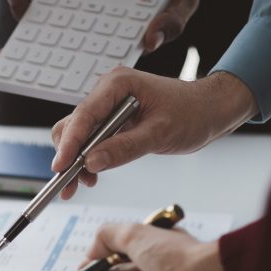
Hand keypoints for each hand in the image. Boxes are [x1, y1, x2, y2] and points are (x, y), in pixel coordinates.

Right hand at [49, 69, 256, 198]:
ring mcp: (107, 106)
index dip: (69, 143)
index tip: (60, 167)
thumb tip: (91, 162)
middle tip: (69, 185)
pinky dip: (87, 159)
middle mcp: (107, 92)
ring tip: (83, 184)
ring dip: (76, 161)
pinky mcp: (111, 120)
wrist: (210, 109)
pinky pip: (90, 140)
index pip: (84, 115)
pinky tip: (93, 175)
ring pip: (78, 135)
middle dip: (68, 156)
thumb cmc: (192, 112)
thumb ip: (124, 148)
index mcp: (117, 84)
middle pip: (73, 125)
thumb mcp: (160, 133)